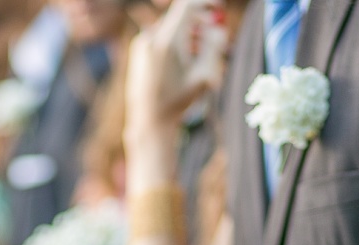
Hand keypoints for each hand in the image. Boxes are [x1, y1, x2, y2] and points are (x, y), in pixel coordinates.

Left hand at [126, 0, 226, 133]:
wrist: (150, 120)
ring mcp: (143, 42)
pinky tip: (182, 60)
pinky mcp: (139, 49)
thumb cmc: (179, 101)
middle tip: (214, 35)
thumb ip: (215, 48)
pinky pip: (162, 35)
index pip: (188, 6)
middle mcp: (151, 37)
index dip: (207, 2)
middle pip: (181, 15)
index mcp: (168, 42)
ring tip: (197, 56)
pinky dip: (176, 41)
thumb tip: (219, 28)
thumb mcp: (205, 76)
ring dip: (189, 33)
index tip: (220, 7)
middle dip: (201, 22)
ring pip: (172, 26)